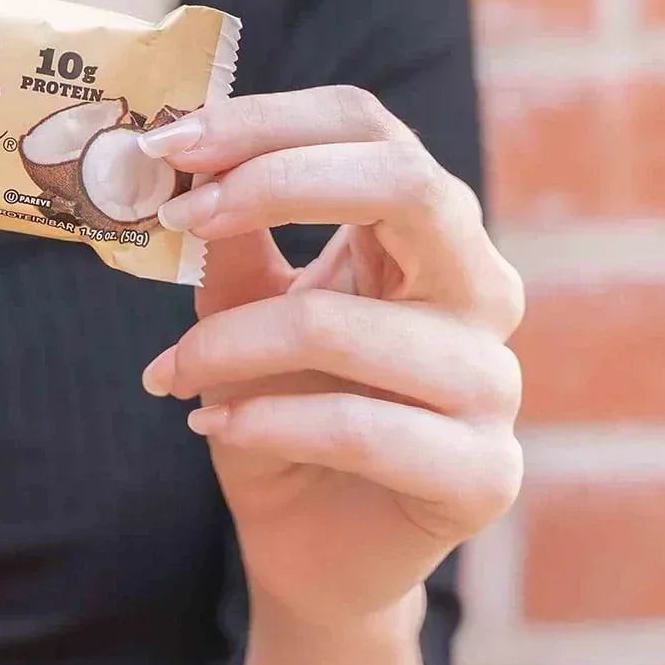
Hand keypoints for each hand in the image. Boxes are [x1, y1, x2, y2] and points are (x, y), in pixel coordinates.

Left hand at [139, 87, 524, 636]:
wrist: (310, 543)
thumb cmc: (281, 399)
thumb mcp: (243, 299)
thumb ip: (228, 231)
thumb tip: (178, 156)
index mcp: (425, 228)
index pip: (368, 125)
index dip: (268, 121)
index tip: (172, 143)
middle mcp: (478, 287)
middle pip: (406, 183)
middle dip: (274, 182)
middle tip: (180, 214)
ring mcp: (493, 381)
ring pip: (341, 322)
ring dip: (228, 342)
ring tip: (173, 366)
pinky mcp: (484, 473)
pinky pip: (357, 429)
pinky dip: (262, 420)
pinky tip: (211, 422)